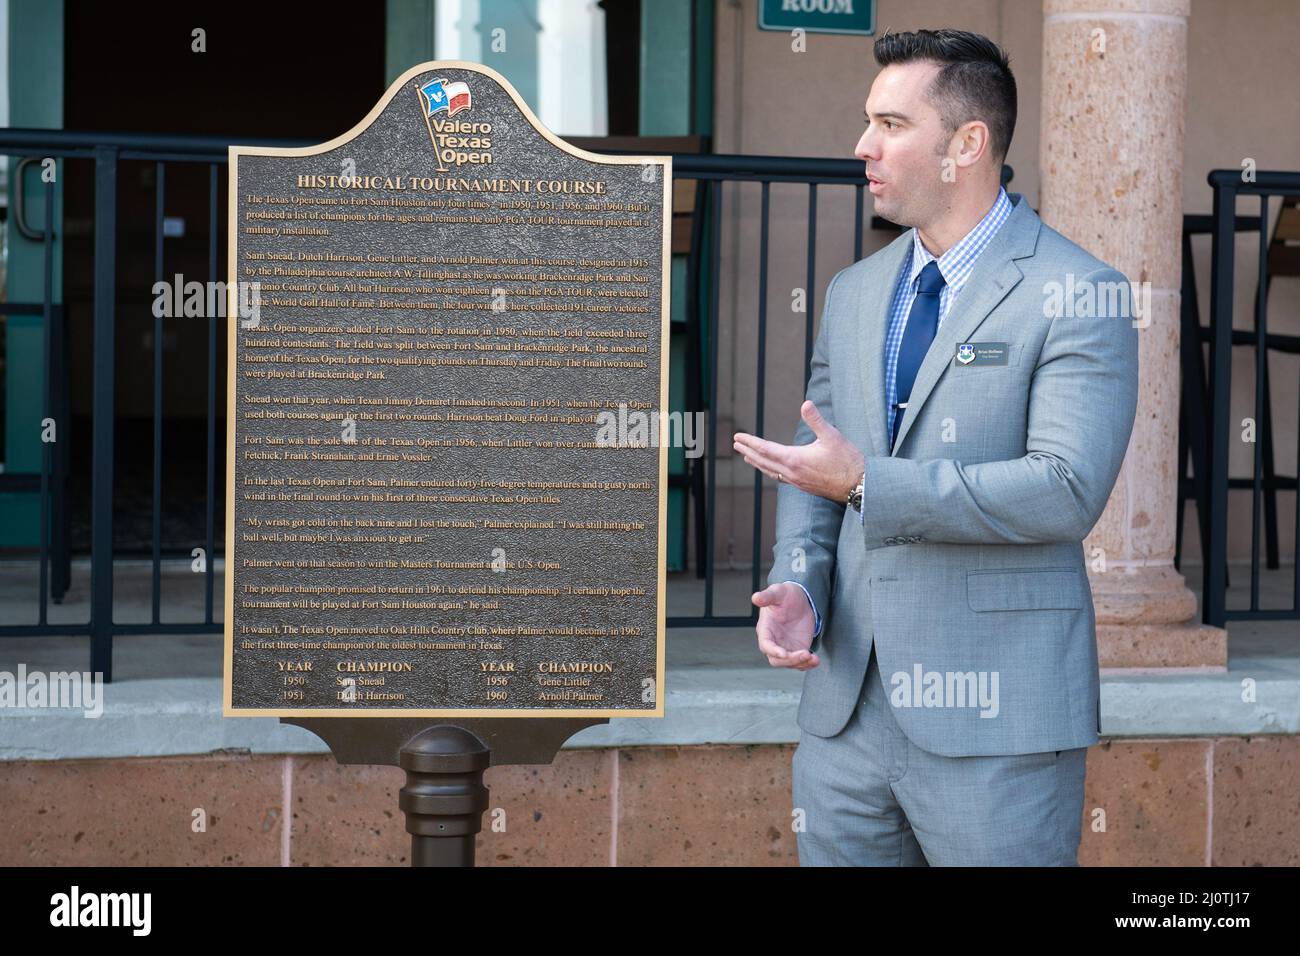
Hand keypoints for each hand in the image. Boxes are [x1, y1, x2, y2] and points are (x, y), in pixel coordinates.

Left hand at [733, 401, 864, 502]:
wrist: (858, 486)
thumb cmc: (847, 460)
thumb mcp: (832, 436)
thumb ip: (816, 420)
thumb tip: (805, 403)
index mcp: (795, 459)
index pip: (765, 449)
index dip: (750, 442)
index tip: (737, 437)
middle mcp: (792, 473)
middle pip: (763, 461)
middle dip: (748, 451)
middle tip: (736, 444)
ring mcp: (797, 481)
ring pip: (770, 471)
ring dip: (757, 463)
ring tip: (747, 457)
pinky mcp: (803, 486)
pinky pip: (780, 478)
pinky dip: (770, 471)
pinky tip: (772, 470)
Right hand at [751, 582, 818, 669]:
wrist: (799, 599)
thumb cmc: (785, 595)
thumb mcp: (777, 592)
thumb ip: (767, 596)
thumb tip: (755, 598)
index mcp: (765, 629)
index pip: (765, 644)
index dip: (773, 651)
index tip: (784, 653)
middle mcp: (774, 641)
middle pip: (776, 660)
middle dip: (790, 660)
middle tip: (805, 654)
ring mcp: (785, 647)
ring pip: (789, 663)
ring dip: (801, 663)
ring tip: (813, 658)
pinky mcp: (797, 649)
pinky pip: (800, 662)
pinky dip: (808, 664)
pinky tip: (816, 660)